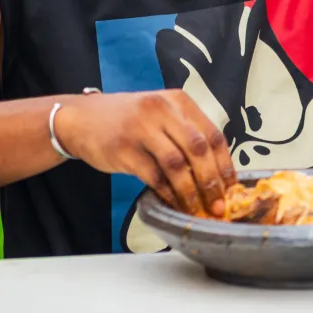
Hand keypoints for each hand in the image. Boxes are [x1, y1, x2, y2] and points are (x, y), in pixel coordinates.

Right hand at [54, 90, 235, 216]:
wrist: (82, 118)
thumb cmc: (128, 120)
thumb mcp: (160, 114)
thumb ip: (185, 133)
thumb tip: (216, 174)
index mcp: (177, 100)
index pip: (212, 134)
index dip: (225, 164)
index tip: (231, 188)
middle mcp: (162, 109)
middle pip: (198, 149)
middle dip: (212, 182)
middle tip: (218, 206)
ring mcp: (142, 127)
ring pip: (177, 165)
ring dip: (191, 193)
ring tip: (197, 211)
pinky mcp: (124, 148)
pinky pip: (154, 176)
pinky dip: (167, 194)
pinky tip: (173, 204)